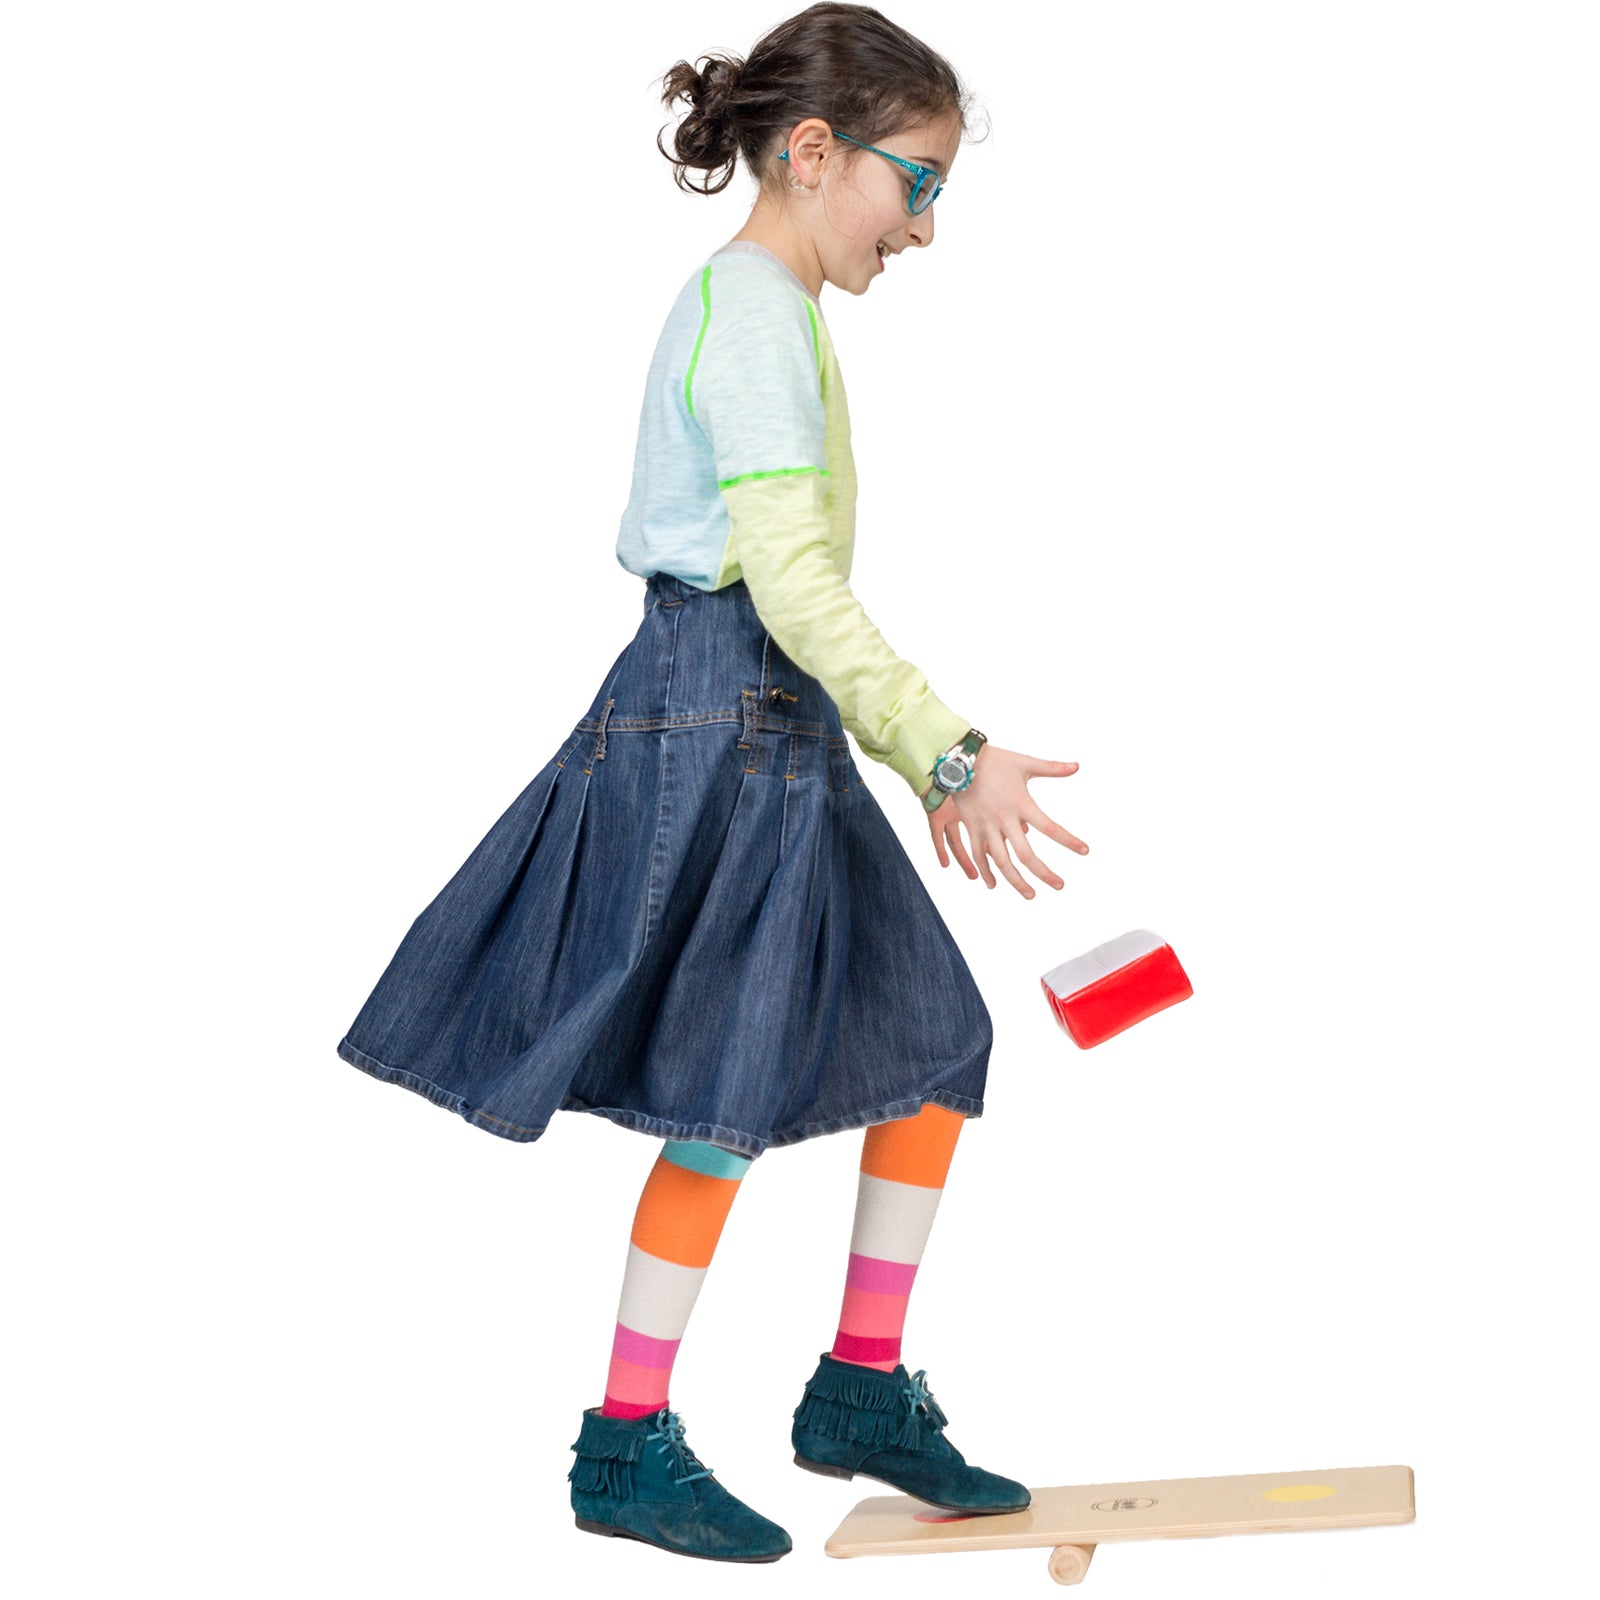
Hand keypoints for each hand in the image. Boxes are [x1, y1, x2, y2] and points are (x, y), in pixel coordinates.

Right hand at [925, 745, 1086, 898]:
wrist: (959, 759)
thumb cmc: (995, 760)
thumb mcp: (1025, 762)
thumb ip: (1052, 768)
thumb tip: (1077, 766)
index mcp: (1021, 803)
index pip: (1050, 827)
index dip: (1068, 840)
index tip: (1085, 851)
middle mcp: (1004, 819)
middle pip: (1026, 854)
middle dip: (1044, 873)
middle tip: (1060, 886)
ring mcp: (986, 826)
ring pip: (1002, 861)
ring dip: (1016, 881)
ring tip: (1030, 895)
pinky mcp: (971, 828)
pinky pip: (979, 855)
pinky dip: (985, 871)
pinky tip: (993, 885)